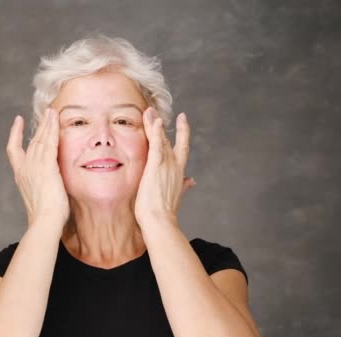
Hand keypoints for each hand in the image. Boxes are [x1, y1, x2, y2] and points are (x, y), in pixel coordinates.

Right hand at [6, 108, 69, 227]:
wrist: (44, 220)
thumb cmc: (45, 216)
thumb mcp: (39, 197)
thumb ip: (42, 186)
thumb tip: (51, 185)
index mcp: (21, 175)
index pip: (13, 150)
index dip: (15, 134)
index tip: (18, 121)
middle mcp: (25, 167)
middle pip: (32, 141)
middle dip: (40, 125)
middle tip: (46, 112)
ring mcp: (35, 166)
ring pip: (41, 139)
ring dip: (47, 123)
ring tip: (52, 111)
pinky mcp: (47, 166)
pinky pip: (50, 143)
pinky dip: (52, 130)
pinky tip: (55, 120)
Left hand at [134, 107, 195, 226]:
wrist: (160, 221)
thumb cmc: (165, 213)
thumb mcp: (177, 196)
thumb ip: (184, 186)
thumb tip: (192, 181)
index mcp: (179, 172)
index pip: (182, 147)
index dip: (183, 132)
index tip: (182, 119)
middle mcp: (175, 165)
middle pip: (169, 139)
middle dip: (162, 124)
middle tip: (155, 110)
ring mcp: (166, 165)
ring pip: (161, 139)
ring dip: (154, 123)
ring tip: (149, 110)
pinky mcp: (156, 166)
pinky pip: (156, 144)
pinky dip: (155, 132)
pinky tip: (153, 120)